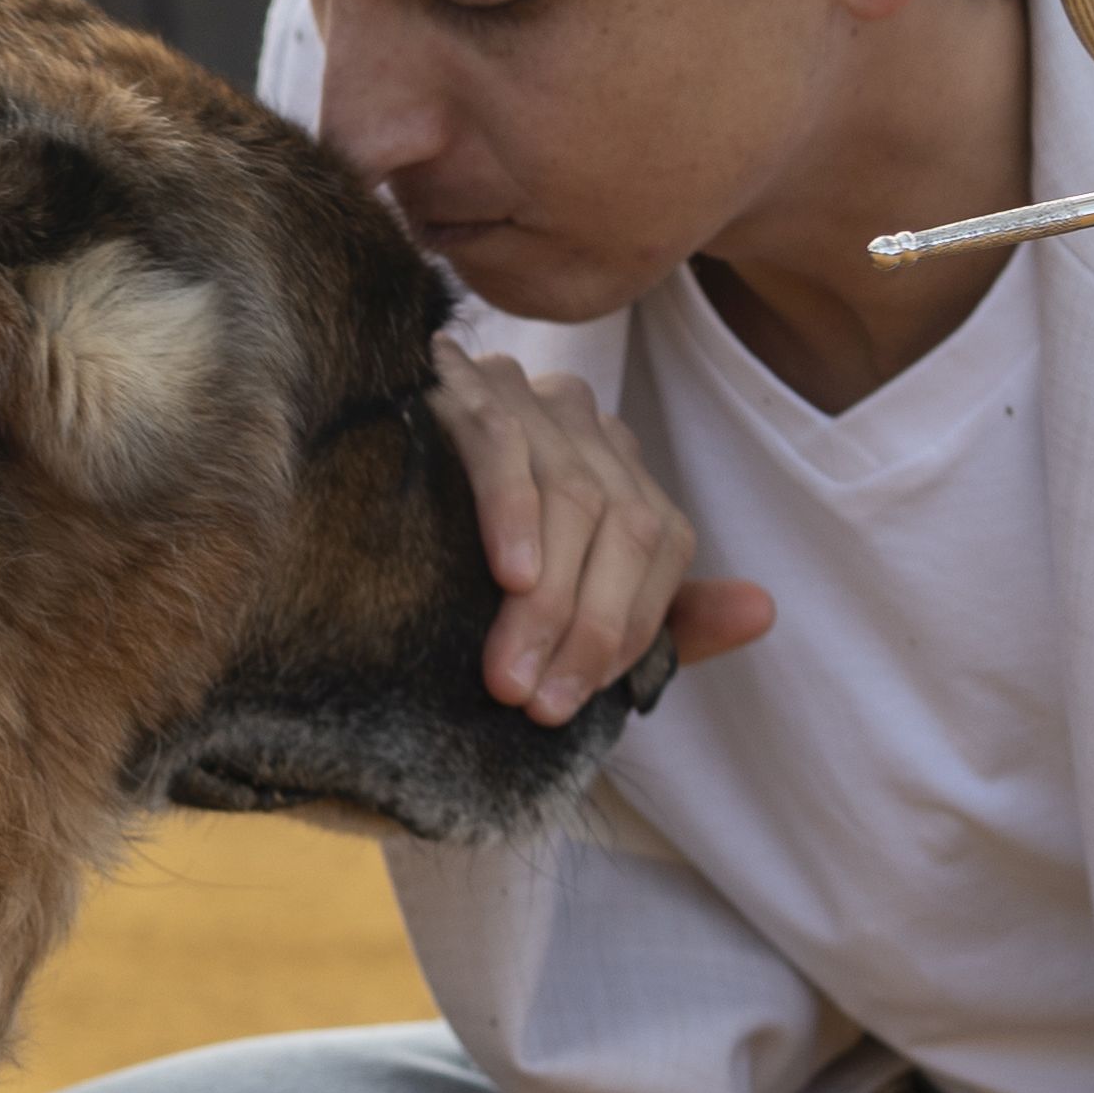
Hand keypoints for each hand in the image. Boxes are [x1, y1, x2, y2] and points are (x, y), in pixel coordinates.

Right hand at [427, 347, 782, 723]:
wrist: (330, 511)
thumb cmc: (453, 568)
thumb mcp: (562, 600)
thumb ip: (660, 615)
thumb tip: (763, 610)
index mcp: (615, 460)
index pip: (664, 538)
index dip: (633, 624)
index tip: (579, 701)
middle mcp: (581, 419)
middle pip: (625, 524)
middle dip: (588, 628)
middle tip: (538, 706)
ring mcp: (522, 394)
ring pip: (573, 497)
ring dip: (547, 602)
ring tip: (508, 678)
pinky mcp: (458, 386)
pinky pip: (504, 447)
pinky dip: (514, 516)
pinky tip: (509, 578)